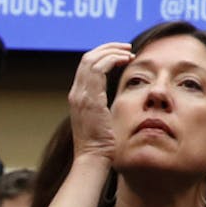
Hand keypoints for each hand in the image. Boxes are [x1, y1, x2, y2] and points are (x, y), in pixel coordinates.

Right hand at [69, 42, 131, 161]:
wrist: (93, 158)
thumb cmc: (102, 144)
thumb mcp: (100, 119)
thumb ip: (102, 106)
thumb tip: (112, 100)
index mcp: (78, 97)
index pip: (86, 67)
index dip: (103, 55)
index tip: (121, 55)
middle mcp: (76, 93)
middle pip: (87, 58)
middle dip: (107, 48)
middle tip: (126, 47)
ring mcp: (81, 96)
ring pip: (91, 60)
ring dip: (112, 51)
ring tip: (128, 52)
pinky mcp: (90, 99)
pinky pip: (98, 69)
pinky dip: (112, 59)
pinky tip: (125, 60)